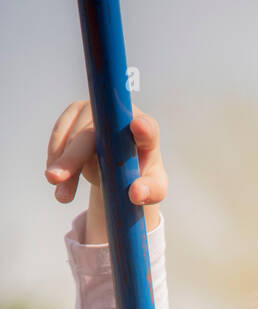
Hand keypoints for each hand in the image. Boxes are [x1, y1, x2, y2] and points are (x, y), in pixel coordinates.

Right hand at [45, 100, 166, 237]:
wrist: (120, 168)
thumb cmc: (140, 178)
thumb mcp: (152, 190)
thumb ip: (149, 192)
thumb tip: (136, 194)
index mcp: (147, 134)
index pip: (148, 129)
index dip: (143, 128)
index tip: (139, 127)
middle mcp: (120, 117)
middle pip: (94, 134)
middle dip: (74, 156)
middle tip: (56, 178)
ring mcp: (95, 112)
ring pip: (72, 137)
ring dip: (62, 166)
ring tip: (62, 196)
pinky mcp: (75, 114)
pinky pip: (59, 136)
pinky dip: (55, 159)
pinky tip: (55, 182)